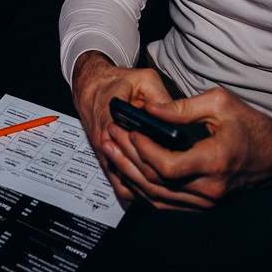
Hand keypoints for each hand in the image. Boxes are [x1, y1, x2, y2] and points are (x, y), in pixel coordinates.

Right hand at [69, 53, 177, 204]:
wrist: (90, 87)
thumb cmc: (116, 83)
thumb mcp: (143, 80)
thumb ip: (161, 97)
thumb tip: (179, 118)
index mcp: (112, 120)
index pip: (133, 147)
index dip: (157, 154)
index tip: (176, 153)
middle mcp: (105, 143)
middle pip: (131, 172)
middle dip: (156, 173)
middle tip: (180, 170)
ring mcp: (105, 157)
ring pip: (126, 186)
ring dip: (147, 187)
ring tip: (172, 184)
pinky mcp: (107, 163)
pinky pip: (122, 186)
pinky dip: (138, 191)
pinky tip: (158, 187)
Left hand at [103, 86, 271, 210]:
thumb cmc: (252, 127)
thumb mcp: (220, 104)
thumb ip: (182, 107)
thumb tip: (149, 110)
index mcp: (215, 161)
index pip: (167, 166)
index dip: (142, 150)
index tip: (129, 131)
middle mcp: (210, 188)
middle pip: (156, 183)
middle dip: (127, 159)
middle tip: (109, 138)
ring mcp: (207, 202)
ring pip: (157, 197)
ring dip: (130, 175)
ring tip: (111, 152)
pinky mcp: (203, 206)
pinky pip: (166, 204)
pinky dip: (143, 189)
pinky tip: (128, 171)